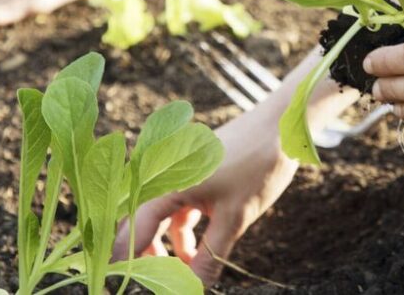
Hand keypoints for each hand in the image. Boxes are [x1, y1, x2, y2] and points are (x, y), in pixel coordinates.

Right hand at [113, 109, 296, 284]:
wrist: (280, 125)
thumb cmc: (258, 164)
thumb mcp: (235, 217)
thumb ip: (211, 256)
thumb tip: (195, 288)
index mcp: (167, 182)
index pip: (134, 228)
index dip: (126, 259)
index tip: (123, 282)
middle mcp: (165, 175)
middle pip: (141, 222)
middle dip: (146, 256)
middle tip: (155, 283)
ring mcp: (179, 173)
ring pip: (162, 217)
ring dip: (167, 246)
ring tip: (179, 275)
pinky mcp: (194, 174)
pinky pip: (178, 208)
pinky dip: (183, 230)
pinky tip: (194, 253)